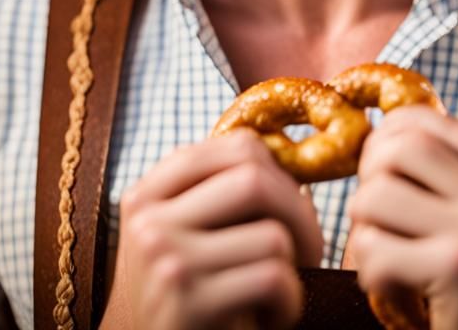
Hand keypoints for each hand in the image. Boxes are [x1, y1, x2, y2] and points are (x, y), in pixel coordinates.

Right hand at [111, 128, 323, 329]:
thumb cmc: (182, 301)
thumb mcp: (183, 239)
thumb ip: (219, 197)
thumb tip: (298, 173)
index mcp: (148, 192)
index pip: (237, 145)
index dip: (281, 172)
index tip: (290, 207)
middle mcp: (150, 219)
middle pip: (255, 178)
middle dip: (300, 215)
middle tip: (308, 251)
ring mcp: (166, 258)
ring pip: (272, 234)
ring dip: (294, 270)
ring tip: (275, 293)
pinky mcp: (188, 303)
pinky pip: (273, 278)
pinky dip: (290, 303)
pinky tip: (271, 318)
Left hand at [345, 106, 457, 329]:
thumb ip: (433, 170)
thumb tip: (372, 128)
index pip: (418, 120)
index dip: (381, 139)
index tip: (379, 173)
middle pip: (397, 148)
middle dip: (367, 180)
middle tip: (376, 218)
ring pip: (375, 196)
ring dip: (363, 233)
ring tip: (386, 256)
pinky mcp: (456, 267)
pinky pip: (375, 249)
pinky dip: (370, 273)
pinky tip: (394, 287)